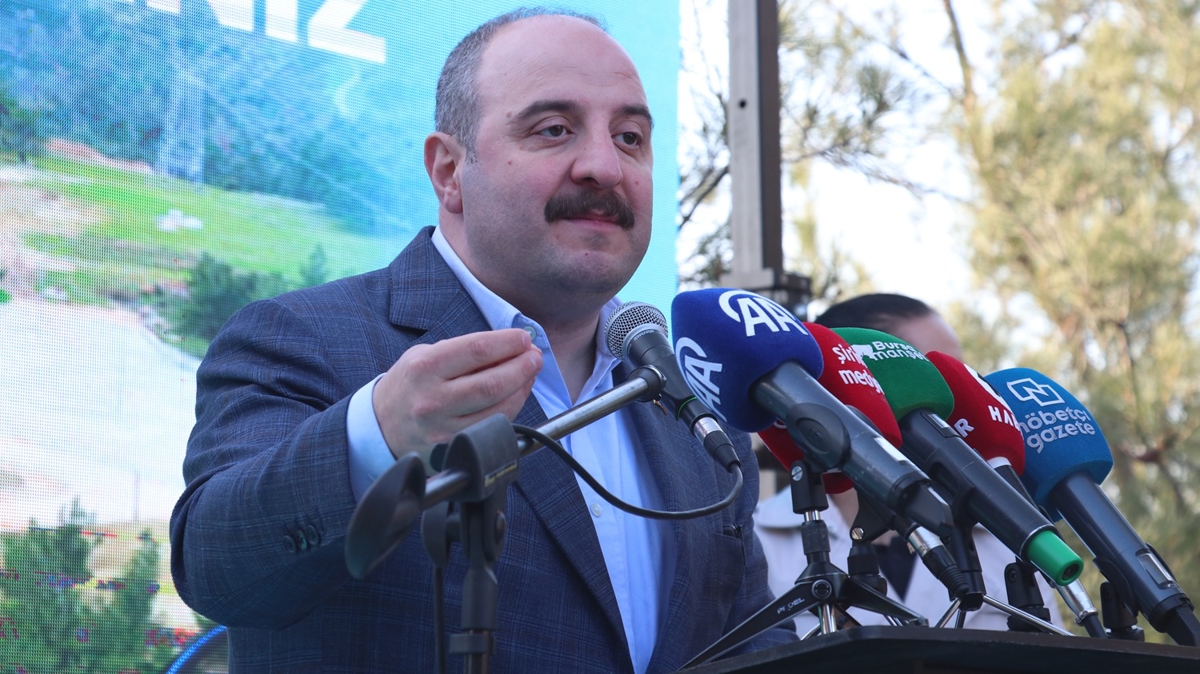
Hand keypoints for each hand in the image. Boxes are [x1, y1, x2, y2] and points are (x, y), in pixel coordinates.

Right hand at [373, 328, 542, 460]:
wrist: (381, 425)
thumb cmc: (410, 384)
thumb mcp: (426, 355)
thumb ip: (465, 351)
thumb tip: (510, 346)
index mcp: (425, 367)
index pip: (476, 350)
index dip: (507, 343)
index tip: (523, 338)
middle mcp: (433, 399)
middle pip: (492, 383)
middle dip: (522, 367)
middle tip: (534, 357)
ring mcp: (443, 428)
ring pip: (498, 409)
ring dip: (522, 388)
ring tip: (529, 373)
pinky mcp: (453, 446)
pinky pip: (493, 426)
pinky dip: (512, 409)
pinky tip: (516, 394)